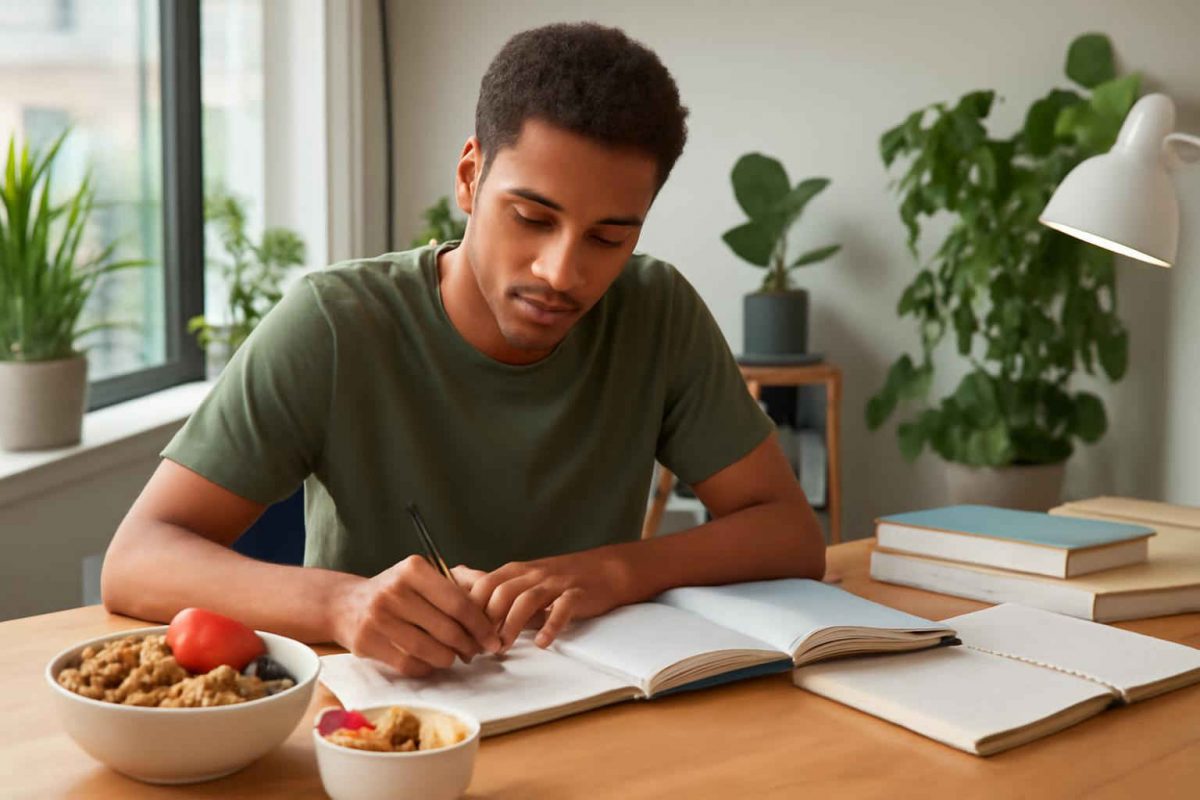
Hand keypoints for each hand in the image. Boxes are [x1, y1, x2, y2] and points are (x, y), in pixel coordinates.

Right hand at [330, 555, 501, 677]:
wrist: (346, 603)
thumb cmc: (397, 590)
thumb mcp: (423, 576)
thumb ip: (458, 586)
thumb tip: (494, 610)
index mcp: (413, 569)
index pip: (459, 603)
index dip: (481, 625)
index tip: (493, 638)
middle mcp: (394, 591)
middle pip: (447, 629)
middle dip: (469, 645)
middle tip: (477, 651)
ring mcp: (377, 618)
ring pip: (430, 650)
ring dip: (449, 658)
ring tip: (454, 655)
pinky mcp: (366, 643)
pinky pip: (409, 665)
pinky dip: (427, 667)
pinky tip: (430, 661)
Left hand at [454, 550, 636, 651]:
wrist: (604, 570)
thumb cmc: (557, 580)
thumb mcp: (521, 578)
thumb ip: (491, 584)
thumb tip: (454, 577)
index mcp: (515, 571)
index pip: (483, 585)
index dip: (469, 611)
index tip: (461, 637)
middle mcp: (532, 574)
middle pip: (501, 592)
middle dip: (486, 621)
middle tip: (477, 648)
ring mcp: (555, 583)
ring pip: (527, 600)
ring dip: (511, 625)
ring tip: (502, 648)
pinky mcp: (577, 593)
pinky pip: (562, 608)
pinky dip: (551, 625)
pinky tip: (542, 642)